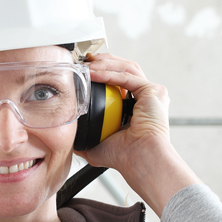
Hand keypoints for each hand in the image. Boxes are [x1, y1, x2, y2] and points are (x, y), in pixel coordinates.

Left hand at [75, 53, 199, 215]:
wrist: (139, 160)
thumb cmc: (125, 157)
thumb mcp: (96, 146)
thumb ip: (84, 138)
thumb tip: (68, 136)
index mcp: (137, 107)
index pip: (119, 81)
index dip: (102, 72)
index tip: (84, 72)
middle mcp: (146, 98)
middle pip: (124, 69)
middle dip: (103, 61)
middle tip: (84, 61)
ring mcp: (152, 94)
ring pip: (127, 68)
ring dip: (105, 64)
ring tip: (87, 65)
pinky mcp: (153, 92)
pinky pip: (127, 77)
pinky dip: (110, 74)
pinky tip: (94, 73)